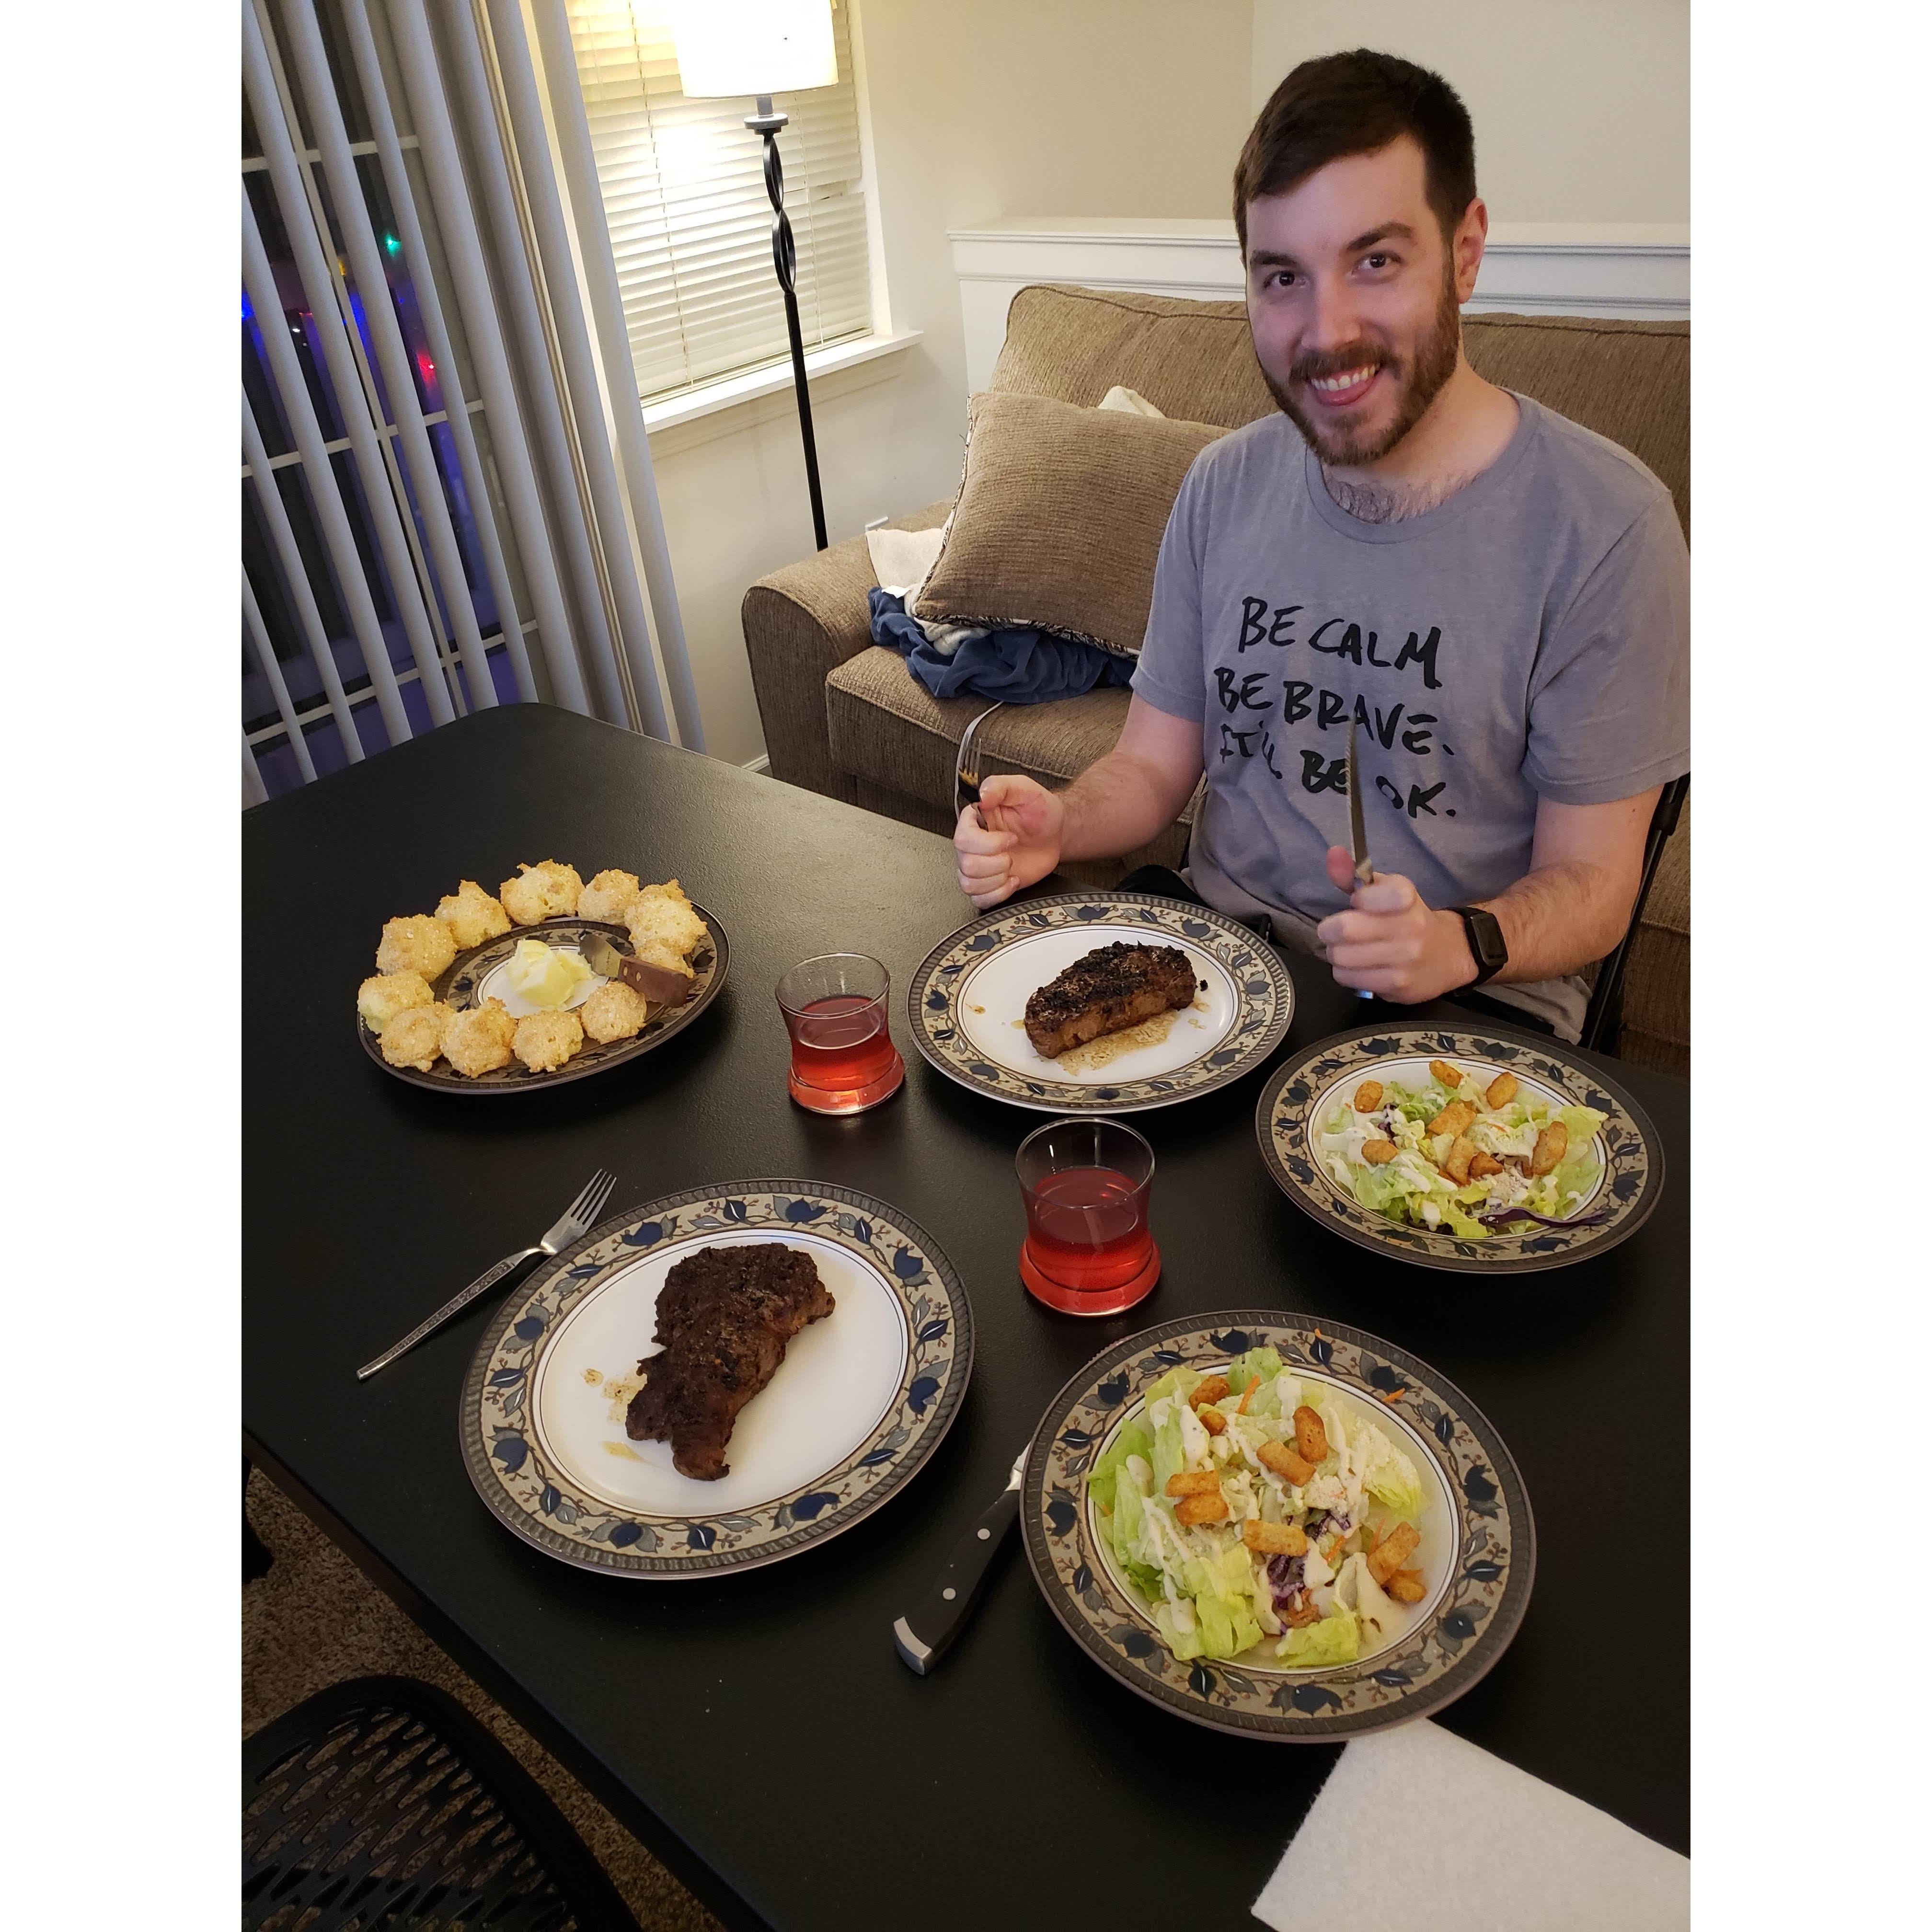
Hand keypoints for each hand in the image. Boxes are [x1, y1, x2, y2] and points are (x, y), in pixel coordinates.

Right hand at [953, 774, 1064, 908]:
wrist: (1055, 834)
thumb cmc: (1041, 812)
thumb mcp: (1024, 789)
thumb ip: (1000, 786)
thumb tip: (982, 794)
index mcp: (976, 821)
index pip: (962, 838)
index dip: (988, 844)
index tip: (1010, 838)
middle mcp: (973, 845)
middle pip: (966, 864)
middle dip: (996, 863)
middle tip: (1013, 852)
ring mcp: (980, 866)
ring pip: (969, 883)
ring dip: (996, 879)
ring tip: (1012, 867)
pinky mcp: (989, 883)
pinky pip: (979, 899)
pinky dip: (998, 894)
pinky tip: (1012, 881)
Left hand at [1315, 846, 1477, 1002]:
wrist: (1449, 954)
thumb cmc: (1407, 917)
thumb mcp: (1385, 889)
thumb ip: (1353, 874)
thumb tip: (1333, 854)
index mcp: (1405, 897)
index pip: (1365, 895)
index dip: (1355, 900)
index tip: (1360, 903)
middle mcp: (1410, 927)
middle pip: (1344, 929)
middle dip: (1330, 930)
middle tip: (1336, 931)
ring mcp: (1406, 960)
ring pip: (1341, 957)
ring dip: (1338, 953)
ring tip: (1350, 950)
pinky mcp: (1399, 986)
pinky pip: (1349, 978)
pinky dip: (1347, 972)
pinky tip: (1361, 966)